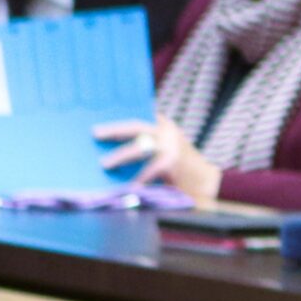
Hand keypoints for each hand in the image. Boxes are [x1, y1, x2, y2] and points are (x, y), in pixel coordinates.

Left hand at [93, 115, 220, 206]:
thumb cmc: (177, 165)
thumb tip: (109, 143)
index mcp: (163, 123)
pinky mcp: (172, 163)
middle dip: (113, 130)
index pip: (137, 115)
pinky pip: (148, 170)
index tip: (99, 114)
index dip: (119, 114)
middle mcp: (167, 131)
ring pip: (139, 147)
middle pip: (135, 127)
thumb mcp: (164, 146)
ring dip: (120, 156)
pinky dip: (136, 178)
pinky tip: (126, 186)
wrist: (205, 180)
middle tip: (95, 134)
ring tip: (105, 164)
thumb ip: (145, 140)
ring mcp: (170, 146)